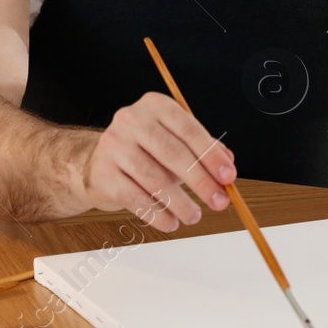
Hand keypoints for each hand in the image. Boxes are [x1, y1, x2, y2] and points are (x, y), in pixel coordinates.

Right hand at [82, 92, 235, 232]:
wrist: (98, 163)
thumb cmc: (144, 151)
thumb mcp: (175, 143)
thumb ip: (202, 150)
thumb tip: (228, 163)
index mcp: (155, 105)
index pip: (188, 129)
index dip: (211, 155)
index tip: (228, 176)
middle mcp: (132, 120)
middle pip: (173, 153)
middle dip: (201, 181)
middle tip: (219, 201)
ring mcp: (114, 145)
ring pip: (155, 179)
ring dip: (180, 202)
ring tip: (194, 216)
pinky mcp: (103, 173)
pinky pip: (136, 198)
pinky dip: (157, 214)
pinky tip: (171, 222)